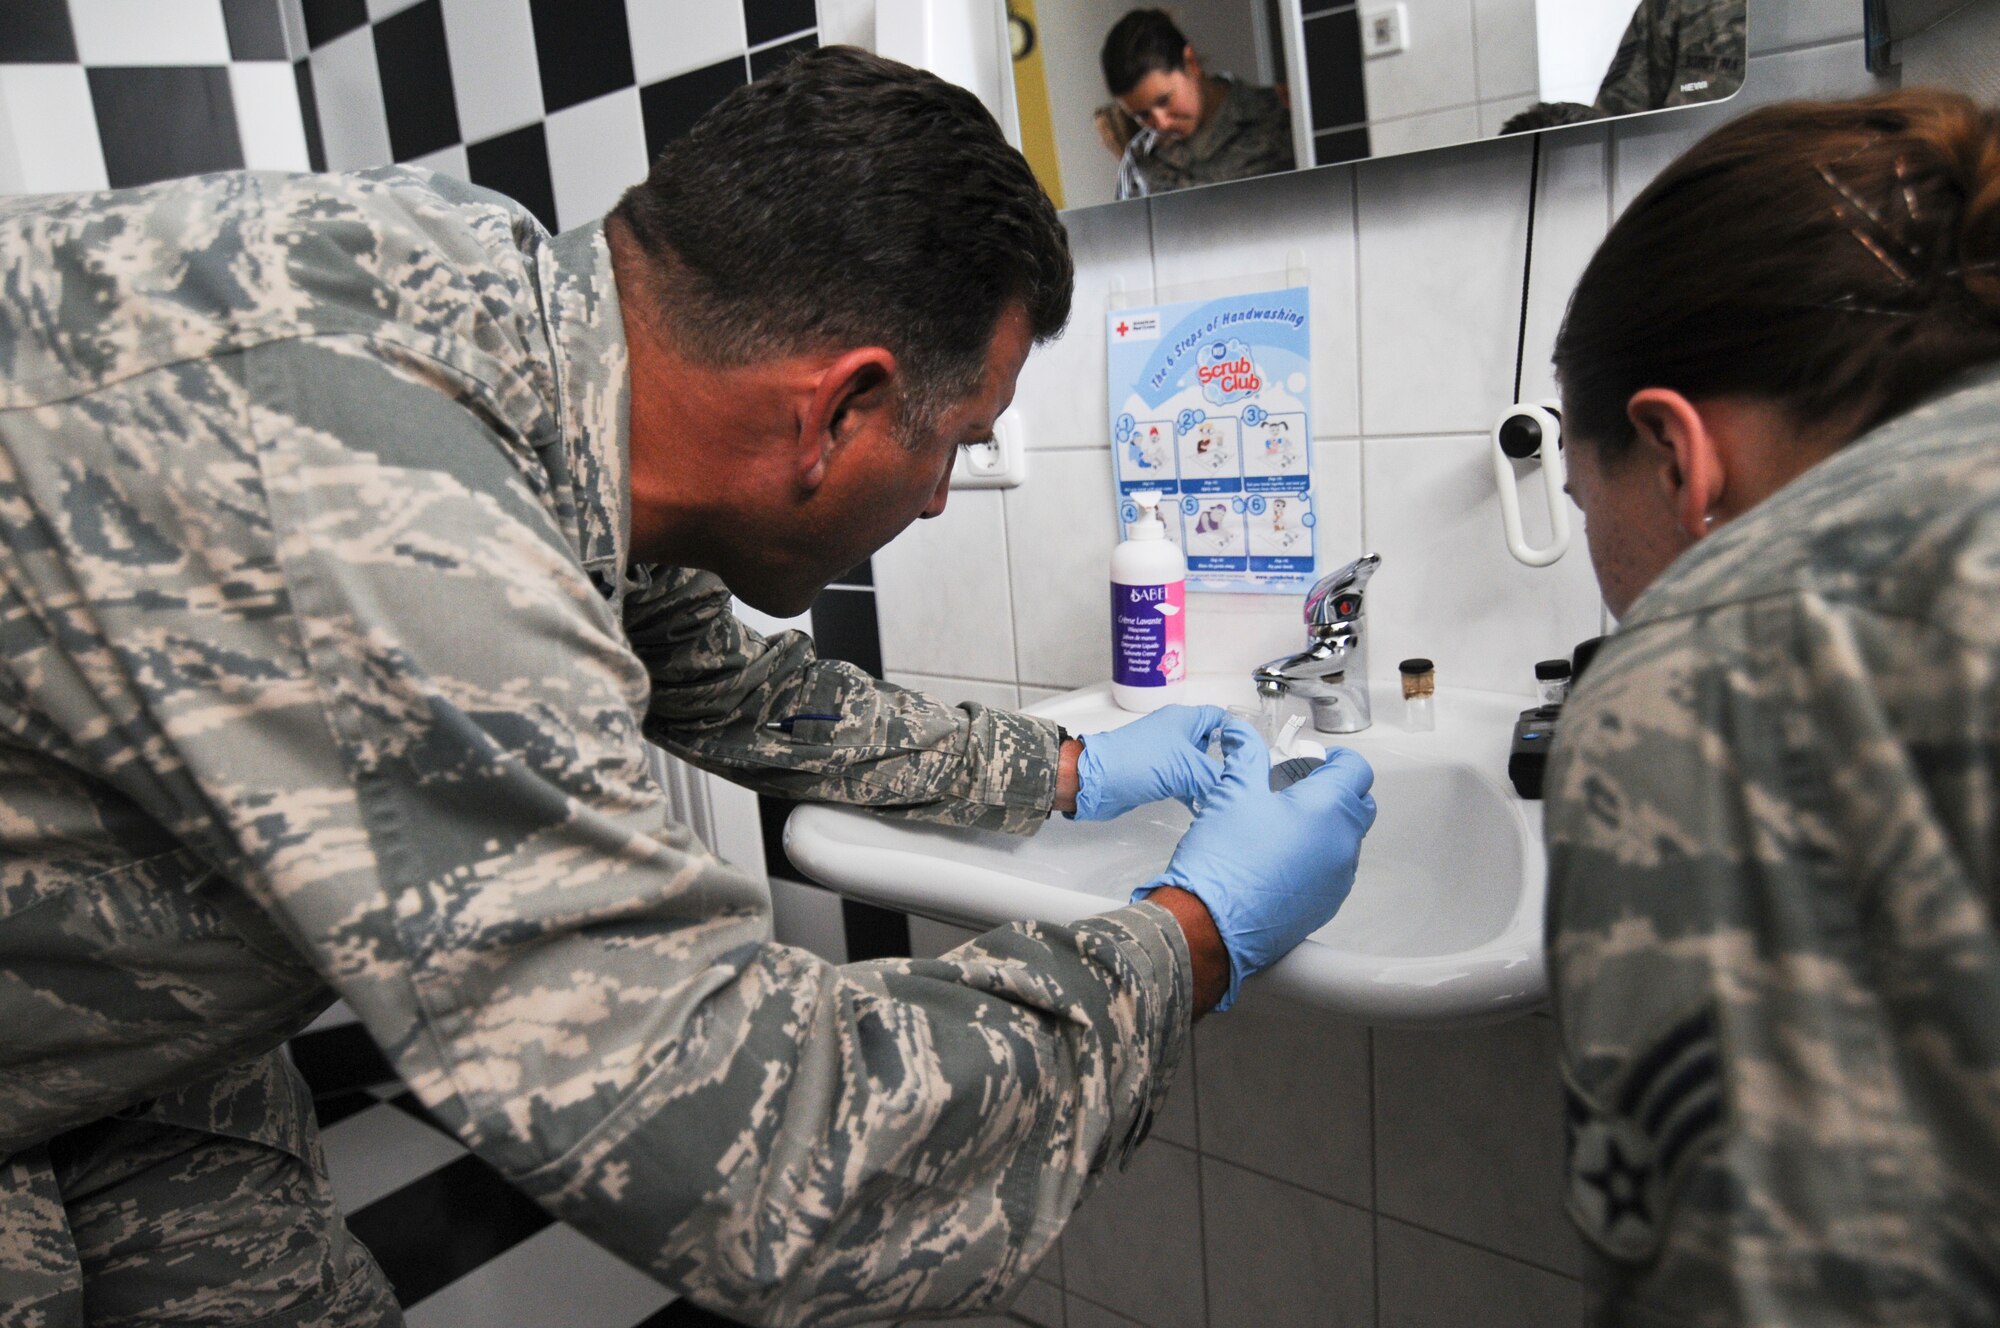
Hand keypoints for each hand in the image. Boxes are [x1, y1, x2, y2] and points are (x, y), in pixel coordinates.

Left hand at [1072, 704, 1229, 821]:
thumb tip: (1233, 790)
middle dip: (1226, 761)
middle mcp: (1176, 733)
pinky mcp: (1156, 774)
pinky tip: (1203, 807)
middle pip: (1211, 743)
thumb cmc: (1135, 762)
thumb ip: (1215, 778)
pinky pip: (1183, 781)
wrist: (1096, 781)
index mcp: (1184, 719)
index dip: (1238, 733)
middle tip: (1242, 779)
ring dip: (1209, 780)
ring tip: (1226, 796)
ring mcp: (1165, 754)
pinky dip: (1194, 792)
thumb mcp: (1186, 768)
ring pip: (1197, 765)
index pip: (1220, 719)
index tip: (1252, 752)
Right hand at [1133, 720, 1375, 1009]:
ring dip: (1327, 826)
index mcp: (1329, 808)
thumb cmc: (1224, 855)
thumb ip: (1246, 755)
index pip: (1357, 770)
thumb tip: (1240, 730)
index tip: (1313, 761)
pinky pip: (1333, 870)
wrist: (1210, 926)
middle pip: (1359, 804)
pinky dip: (1317, 857)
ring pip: (1346, 840)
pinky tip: (1280, 860)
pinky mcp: (1327, 905)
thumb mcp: (1233, 793)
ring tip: (1284, 825)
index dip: (1337, 760)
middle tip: (1297, 789)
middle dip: (1336, 791)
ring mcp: (1339, 879)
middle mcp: (1344, 843)